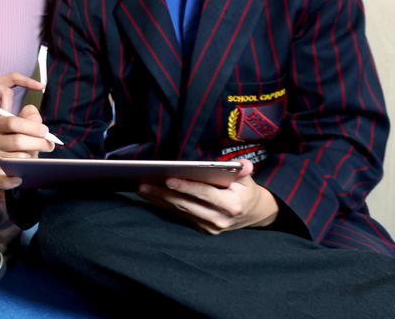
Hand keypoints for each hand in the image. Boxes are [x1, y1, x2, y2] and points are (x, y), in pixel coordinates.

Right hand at [0, 104, 55, 189]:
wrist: (18, 154)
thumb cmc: (22, 137)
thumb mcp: (26, 122)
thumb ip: (30, 115)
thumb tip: (34, 119)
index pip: (11, 123)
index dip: (31, 127)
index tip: (44, 131)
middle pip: (16, 141)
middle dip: (37, 143)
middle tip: (49, 145)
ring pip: (16, 159)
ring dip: (30, 159)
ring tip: (36, 158)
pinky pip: (0, 180)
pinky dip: (10, 181)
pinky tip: (20, 178)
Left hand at [137, 159, 279, 233]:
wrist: (253, 214)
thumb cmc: (245, 191)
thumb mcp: (247, 179)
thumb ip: (242, 171)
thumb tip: (244, 165)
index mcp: (232, 206)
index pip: (205, 194)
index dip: (186, 187)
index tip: (168, 179)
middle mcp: (219, 219)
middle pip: (186, 204)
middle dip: (163, 194)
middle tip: (144, 183)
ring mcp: (209, 227)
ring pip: (179, 211)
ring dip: (158, 200)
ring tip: (142, 188)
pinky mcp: (202, 229)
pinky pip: (180, 216)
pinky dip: (164, 205)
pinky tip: (150, 196)